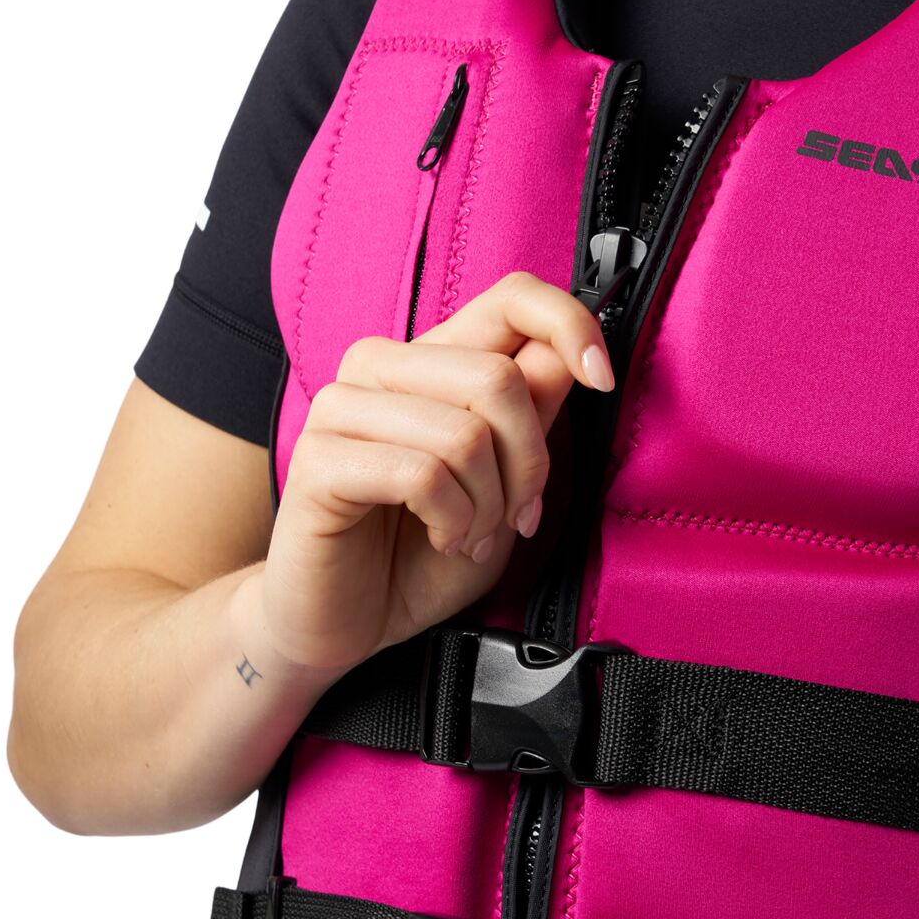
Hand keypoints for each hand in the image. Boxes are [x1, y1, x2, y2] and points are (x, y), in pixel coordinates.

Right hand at [250, 270, 615, 672]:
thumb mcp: (504, 483)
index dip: (569, 324)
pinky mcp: (317, 459)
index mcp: (435, 360)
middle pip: (498, 377)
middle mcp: (384, 367)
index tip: (601, 378)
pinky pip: (421, 475)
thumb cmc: (423, 551)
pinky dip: (452, 521)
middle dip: (529, 464)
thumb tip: (571, 358)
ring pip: (464, 433)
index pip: (512, 296)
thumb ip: (531, 415)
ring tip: (471, 534)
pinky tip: (442, 537)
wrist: (352, 622)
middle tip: (517, 514)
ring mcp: (343, 408)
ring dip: (488, 505)